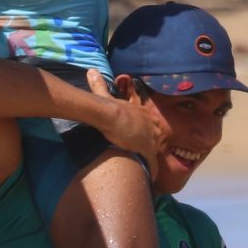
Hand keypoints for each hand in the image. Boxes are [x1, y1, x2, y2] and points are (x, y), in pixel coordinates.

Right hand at [84, 69, 164, 183]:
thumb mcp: (104, 94)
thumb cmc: (108, 106)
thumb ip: (98, 83)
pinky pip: (152, 162)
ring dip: (153, 157)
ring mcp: (150, 136)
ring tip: (151, 167)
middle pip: (157, 135)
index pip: (149, 122)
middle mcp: (149, 123)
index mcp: (141, 112)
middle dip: (155, 143)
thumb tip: (91, 70)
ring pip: (156, 149)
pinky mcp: (147, 148)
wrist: (110, 115)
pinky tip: (151, 177)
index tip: (143, 136)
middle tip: (150, 152)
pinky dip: (152, 170)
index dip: (147, 130)